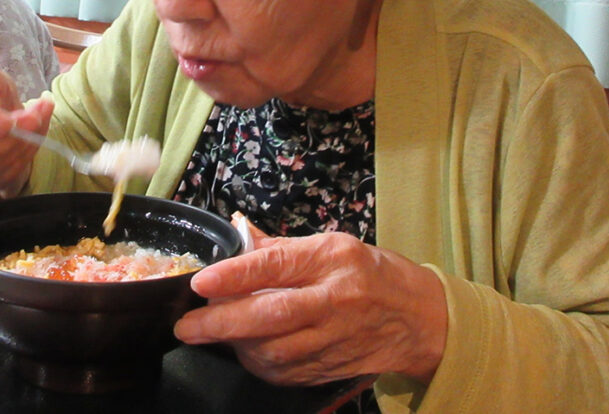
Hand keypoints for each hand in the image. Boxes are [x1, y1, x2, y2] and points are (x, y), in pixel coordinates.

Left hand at [173, 225, 447, 385]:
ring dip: (236, 347)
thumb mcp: (331, 244)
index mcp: (330, 259)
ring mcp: (335, 338)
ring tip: (213, 335)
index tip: (201, 282)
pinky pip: (287, 373)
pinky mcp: (333, 367)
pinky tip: (245, 352)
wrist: (420, 318)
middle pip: (270, 316)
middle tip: (188, 327)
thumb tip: (236, 235)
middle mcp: (334, 300)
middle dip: (221, 324)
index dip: (234, 275)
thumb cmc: (371, 272)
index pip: (275, 266)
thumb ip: (281, 248)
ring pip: (275, 351)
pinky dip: (259, 365)